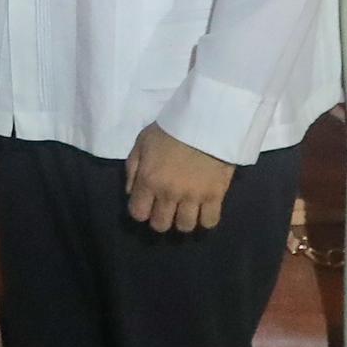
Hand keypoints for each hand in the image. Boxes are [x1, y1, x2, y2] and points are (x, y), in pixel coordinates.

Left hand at [122, 124, 236, 232]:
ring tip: (186, 209)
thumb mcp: (142, 142)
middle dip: (161, 219)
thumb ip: (132, 169)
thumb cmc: (171, 129)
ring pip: (185, 226)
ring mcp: (193, 196)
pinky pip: (210, 221)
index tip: (147, 204)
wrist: (206, 120)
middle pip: (161, 225)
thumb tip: (131, 192)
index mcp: (148, 180)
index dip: (141, 211)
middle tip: (167, 208)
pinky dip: (206, 219)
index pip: (138, 214)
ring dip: (183, 220)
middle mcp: (168, 193)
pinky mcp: (215, 195)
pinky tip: (203, 209)